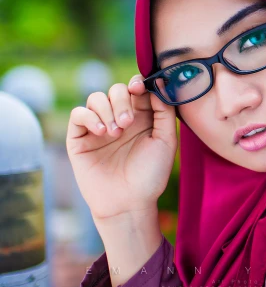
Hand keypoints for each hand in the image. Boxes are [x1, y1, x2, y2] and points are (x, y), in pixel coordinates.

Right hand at [66, 74, 177, 222]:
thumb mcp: (166, 140)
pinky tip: (102, 132)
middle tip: (129, 123)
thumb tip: (160, 83)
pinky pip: (78, 114)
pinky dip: (90, 117)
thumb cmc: (150, 174)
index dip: (138, 83)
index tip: (141, 88)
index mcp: (142, 116)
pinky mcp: (80, 138)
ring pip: (96, 98)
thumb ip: (165, 111)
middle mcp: (120, 117)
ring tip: (117, 133)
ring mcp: (99, 127)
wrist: (128, 203)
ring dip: (107, 110)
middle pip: (116, 90)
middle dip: (123, 100)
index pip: (137, 88)